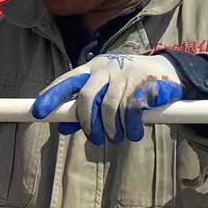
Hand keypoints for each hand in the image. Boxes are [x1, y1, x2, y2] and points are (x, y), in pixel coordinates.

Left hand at [32, 53, 183, 144]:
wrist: (170, 72)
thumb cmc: (130, 85)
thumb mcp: (106, 91)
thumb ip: (84, 108)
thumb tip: (62, 128)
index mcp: (93, 68)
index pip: (67, 81)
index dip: (51, 96)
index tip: (38, 112)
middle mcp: (106, 68)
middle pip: (86, 98)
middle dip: (87, 123)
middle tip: (94, 139)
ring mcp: (126, 74)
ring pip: (109, 108)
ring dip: (111, 129)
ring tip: (116, 137)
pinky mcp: (144, 84)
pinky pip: (130, 112)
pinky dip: (130, 128)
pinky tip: (133, 133)